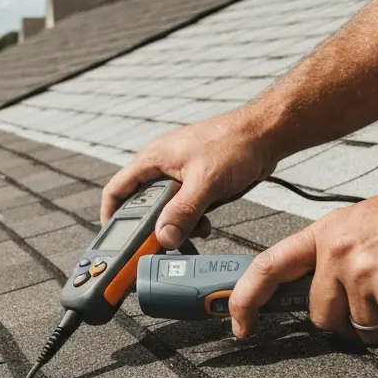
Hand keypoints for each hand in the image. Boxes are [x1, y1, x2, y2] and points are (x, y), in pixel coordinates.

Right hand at [102, 109, 284, 248]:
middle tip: (160, 243)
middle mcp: (161, 167)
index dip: (111, 216)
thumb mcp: (205, 181)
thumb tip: (165, 236)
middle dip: (151, 226)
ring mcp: (178, 175)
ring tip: (191, 232)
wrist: (267, 134)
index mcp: (152, 159)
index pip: (116, 190)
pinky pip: (184, 208)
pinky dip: (191, 220)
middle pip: (141, 205)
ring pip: (165, 209)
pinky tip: (204, 224)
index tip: (115, 240)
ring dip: (175, 225)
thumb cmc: (235, 142)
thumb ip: (183, 211)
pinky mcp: (195, 183)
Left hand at [227, 179, 377, 344]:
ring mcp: (367, 276)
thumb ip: (344, 248)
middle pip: (324, 316)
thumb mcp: (377, 219)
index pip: (270, 265)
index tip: (238, 324)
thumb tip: (322, 283)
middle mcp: (341, 252)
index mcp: (331, 230)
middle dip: (355, 319)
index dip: (247, 299)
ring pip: (365, 331)